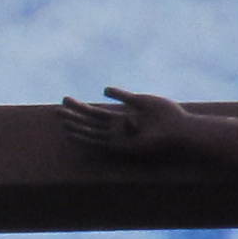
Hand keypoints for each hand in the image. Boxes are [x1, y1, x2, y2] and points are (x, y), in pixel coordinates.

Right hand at [58, 86, 188, 154]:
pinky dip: (85, 138)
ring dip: (75, 126)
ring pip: (91, 133)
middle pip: (91, 123)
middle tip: (57, 108)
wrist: (180, 129)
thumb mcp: (141, 101)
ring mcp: (119, 140)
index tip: (66, 99)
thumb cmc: (167, 116)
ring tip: (60, 117)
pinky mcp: (122, 148)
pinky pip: (99, 144)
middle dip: (74, 116)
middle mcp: (119, 132)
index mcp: (124, 120)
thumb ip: (123, 96)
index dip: (81, 108)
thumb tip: (103, 90)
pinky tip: (72, 133)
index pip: (96, 114)